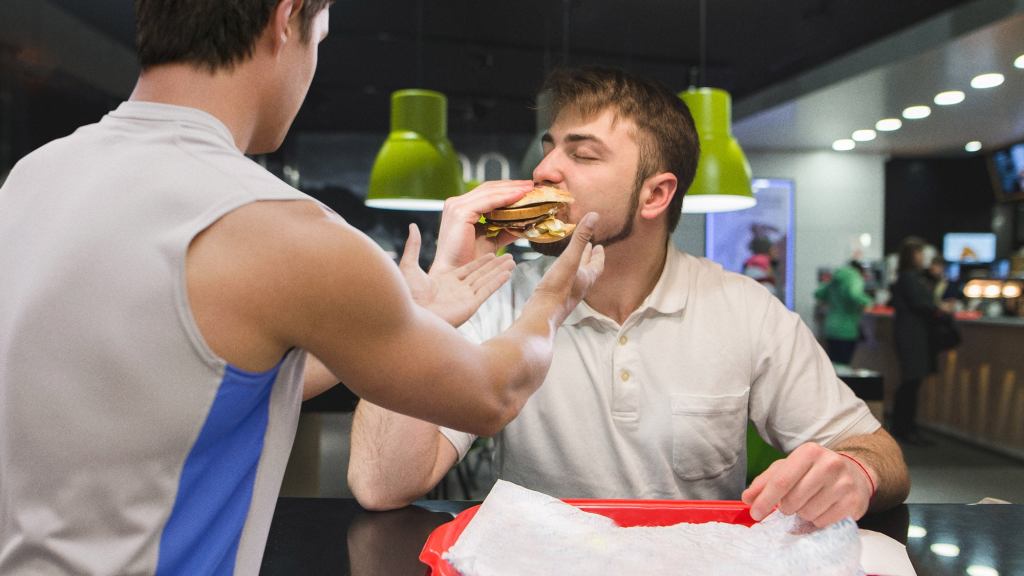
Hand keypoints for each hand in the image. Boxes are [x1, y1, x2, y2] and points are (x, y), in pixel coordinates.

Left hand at [398, 223, 514, 326]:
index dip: (480, 261)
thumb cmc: (407, 295)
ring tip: (512, 260)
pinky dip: (498, 281)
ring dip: (500, 271)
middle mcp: (457, 290)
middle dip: (495, 265)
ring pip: (486, 280)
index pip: (467, 269)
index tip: (491, 252)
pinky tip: (508, 273)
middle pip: (481, 274)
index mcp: (445, 281)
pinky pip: (487, 290)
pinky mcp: (470, 304)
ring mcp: (464, 297)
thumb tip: (412, 226)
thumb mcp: (409, 266)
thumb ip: (413, 246)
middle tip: (508, 256)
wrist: (412, 314)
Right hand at [433, 180, 533, 272]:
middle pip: (488, 188)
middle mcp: (456, 203)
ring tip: (529, 188)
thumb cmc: (470, 260)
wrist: (457, 274)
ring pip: (489, 192)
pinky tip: (519, 196)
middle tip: (531, 185)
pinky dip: (505, 197)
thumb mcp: (491, 240)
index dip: (507, 188)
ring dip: (511, 189)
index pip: (486, 192)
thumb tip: (523, 224)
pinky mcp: (461, 212)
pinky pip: (488, 201)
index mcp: (461, 208)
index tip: (526, 189)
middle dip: (512, 185)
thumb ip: (504, 229)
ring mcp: (456, 206)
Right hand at [529, 212, 604, 323]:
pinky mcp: (555, 298)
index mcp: (587, 277)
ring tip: (574, 258)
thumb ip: (580, 238)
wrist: (542, 315)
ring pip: (576, 277)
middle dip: (589, 258)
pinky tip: (557, 274)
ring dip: (577, 267)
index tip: (600, 246)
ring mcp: (567, 294)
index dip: (599, 255)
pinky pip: (564, 283)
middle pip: (588, 270)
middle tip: (589, 248)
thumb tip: (595, 215)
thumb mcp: (570, 259)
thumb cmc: (557, 288)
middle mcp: (580, 286)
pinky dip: (564, 275)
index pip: (598, 264)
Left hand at [741, 443, 874, 527]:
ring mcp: (844, 484)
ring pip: (808, 513)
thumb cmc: (814, 471)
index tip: (755, 512)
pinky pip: (823, 522)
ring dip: (802, 513)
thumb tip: (747, 498)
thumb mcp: (789, 468)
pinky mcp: (854, 502)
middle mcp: (830, 464)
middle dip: (786, 507)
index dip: (765, 499)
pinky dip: (817, 520)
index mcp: (809, 452)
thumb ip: (765, 481)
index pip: (782, 480)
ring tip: (810, 502)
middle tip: (791, 503)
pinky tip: (822, 509)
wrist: (855, 474)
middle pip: (793, 499)